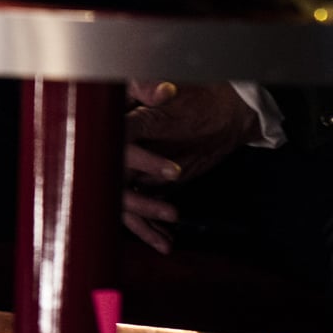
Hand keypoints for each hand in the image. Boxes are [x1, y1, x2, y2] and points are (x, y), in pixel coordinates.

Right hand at [119, 80, 256, 252]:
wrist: (217, 114)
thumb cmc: (192, 98)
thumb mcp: (174, 93)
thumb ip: (158, 91)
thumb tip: (162, 91)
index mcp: (118, 124)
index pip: (120, 145)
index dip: (142, 161)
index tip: (174, 172)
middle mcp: (115, 150)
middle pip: (116, 183)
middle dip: (141, 203)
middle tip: (170, 213)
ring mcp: (125, 170)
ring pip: (122, 203)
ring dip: (143, 224)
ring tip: (166, 240)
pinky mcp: (139, 185)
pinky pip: (133, 211)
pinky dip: (148, 228)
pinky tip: (163, 241)